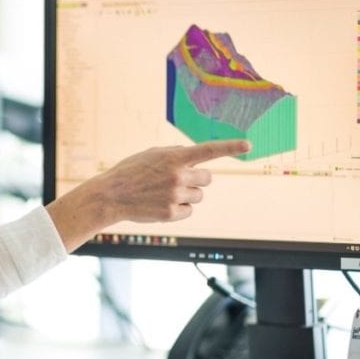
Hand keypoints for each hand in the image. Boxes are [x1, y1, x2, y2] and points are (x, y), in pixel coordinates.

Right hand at [46, 139, 249, 251]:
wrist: (111, 195)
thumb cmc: (131, 172)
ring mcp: (176, 196)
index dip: (230, 146)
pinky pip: (189, 210)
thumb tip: (195, 157)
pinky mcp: (172, 213)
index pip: (208, 150)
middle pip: (207, 178)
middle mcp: (178, 176)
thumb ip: (175, 154)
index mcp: (174, 158)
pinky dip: (179, 208)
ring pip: (199, 196)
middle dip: (197, 179)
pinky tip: (161, 204)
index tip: (248, 145)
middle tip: (177, 180)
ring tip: (163, 193)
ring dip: (187, 194)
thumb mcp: (152, 155)